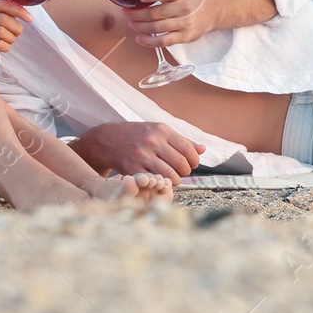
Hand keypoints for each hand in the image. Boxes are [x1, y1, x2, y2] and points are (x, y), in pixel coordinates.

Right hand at [0, 0, 31, 51]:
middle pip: (3, 19)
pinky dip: (6, 46)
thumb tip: (22, 14)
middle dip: (16, 27)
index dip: (18, 10)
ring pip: (1, 32)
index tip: (29, 18)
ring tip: (12, 39)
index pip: (2, 4)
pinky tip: (6, 46)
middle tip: (19, 32)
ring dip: (12, 37)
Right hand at [72, 122, 205, 182]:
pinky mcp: (133, 169)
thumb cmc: (139, 135)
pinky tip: (160, 180)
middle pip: (181, 164)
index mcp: (162, 130)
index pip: (188, 149)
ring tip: (173, 177)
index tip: (192, 163)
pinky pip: (155, 181)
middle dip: (186, 171)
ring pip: (170, 175)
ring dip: (176, 180)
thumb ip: (182, 141)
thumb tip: (203, 150)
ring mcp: (142, 155)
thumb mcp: (159, 132)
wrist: (108, 140)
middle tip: (183, 172)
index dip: (194, 160)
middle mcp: (153, 141)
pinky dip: (161, 183)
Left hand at [120, 0, 215, 47]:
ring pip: (157, 28)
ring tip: (131, 23)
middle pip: (156, 13)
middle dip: (137, 14)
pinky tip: (139, 38)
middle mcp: (185, 7)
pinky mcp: (185, 36)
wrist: (211, 9)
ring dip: (140, 27)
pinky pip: (164, 42)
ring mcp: (186, 23)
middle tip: (126, 13)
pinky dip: (149, 41)